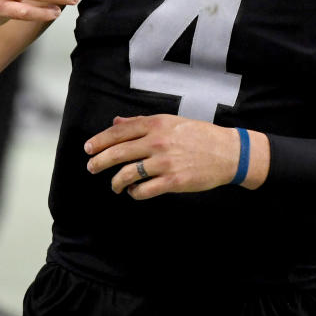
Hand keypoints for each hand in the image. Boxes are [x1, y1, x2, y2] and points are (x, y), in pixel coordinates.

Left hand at [84, 114, 242, 199]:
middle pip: (118, 153)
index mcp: (155, 124)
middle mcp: (157, 142)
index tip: (88, 149)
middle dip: (100, 162)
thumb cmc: (197, 135)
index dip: (100, 141)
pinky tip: (134, 192)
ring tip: (114, 185)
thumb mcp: (169, 121)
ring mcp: (165, 162)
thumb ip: (141, 122)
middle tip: (91, 168)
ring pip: (128, 174)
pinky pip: (144, 190)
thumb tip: (116, 122)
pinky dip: (134, 193)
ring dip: (116, 182)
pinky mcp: (173, 182)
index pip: (119, 132)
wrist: (227, 152)